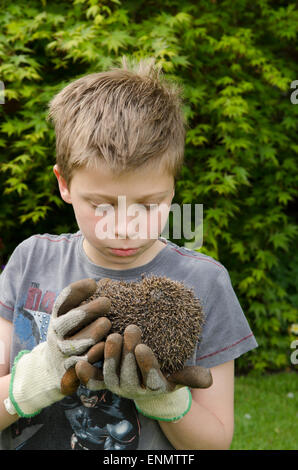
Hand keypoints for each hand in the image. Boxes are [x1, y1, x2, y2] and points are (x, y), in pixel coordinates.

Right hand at [6, 278, 110, 417]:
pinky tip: (104, 347)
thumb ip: (81, 302)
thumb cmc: (70, 334)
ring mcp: (62, 352)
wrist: (52, 369)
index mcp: (58, 317)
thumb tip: (100, 283)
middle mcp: (57, 333)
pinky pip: (83, 363)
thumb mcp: (70, 317)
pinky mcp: (70, 370)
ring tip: (106, 323)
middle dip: (88, 311)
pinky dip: (94, 355)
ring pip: (77, 343)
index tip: (94, 284)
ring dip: (92, 333)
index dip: (77, 291)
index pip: (64, 301)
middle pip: (70, 321)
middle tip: (107, 302)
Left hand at [75, 324, 212, 421]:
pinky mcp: (103, 380)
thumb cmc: (166, 375)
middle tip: (129, 330)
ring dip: (109, 356)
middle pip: (129, 373)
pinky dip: (85, 373)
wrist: (145, 386)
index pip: (150, 377)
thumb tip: (209, 380)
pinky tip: (79, 362)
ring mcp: (117, 385)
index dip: (146, 364)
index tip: (143, 347)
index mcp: (154, 387)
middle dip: (128, 352)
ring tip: (110, 336)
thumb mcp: (179, 376)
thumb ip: (191, 377)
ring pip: (111, 374)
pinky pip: (93, 380)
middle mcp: (134, 389)